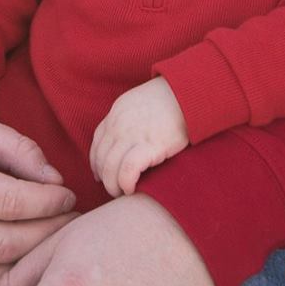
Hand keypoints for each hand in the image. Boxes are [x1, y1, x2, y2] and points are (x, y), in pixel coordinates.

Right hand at [0, 113, 77, 285]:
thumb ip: (17, 149)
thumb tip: (56, 182)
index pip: (12, 203)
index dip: (50, 203)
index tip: (67, 196)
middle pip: (6, 246)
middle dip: (49, 236)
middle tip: (69, 224)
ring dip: (29, 271)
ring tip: (49, 249)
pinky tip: (18, 272)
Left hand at [88, 78, 188, 197]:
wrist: (188, 93)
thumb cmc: (170, 99)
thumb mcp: (140, 103)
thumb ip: (128, 119)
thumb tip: (125, 140)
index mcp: (116, 113)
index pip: (97, 143)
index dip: (96, 163)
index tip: (101, 175)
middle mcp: (119, 124)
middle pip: (101, 158)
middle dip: (104, 178)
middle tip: (113, 189)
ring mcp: (132, 134)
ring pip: (110, 167)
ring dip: (113, 185)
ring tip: (122, 192)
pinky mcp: (150, 145)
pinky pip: (128, 170)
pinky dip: (126, 183)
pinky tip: (131, 189)